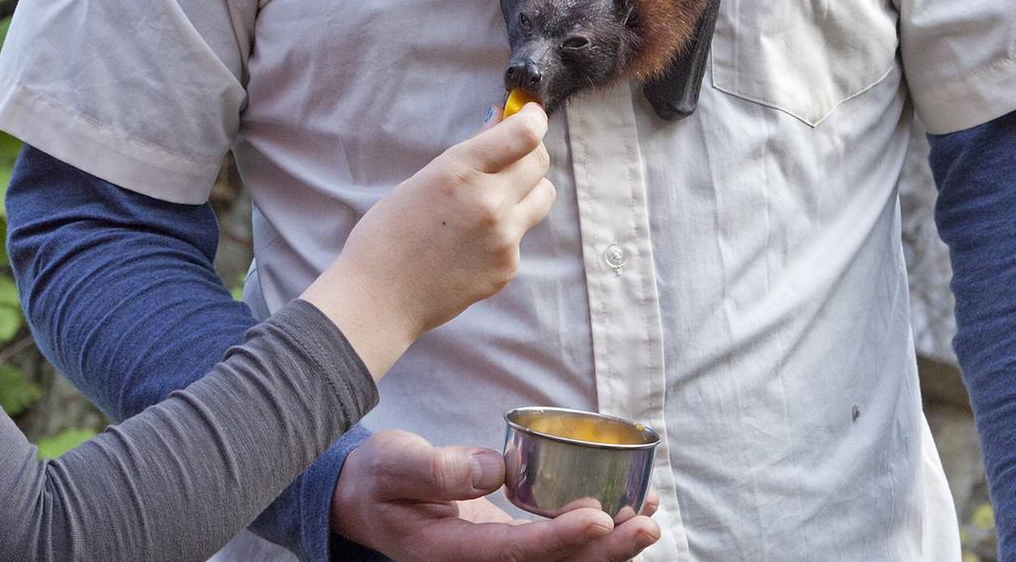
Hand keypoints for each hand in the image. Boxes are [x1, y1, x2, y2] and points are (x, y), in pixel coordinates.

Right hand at [302, 104, 554, 376]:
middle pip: (540, 162)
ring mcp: (503, 237)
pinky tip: (472, 242)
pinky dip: (505, 230)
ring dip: (527, 189)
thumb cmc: (388, 234)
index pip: (524, 134)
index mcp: (458, 171)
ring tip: (495, 199)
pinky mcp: (508, 266)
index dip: (533, 119)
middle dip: (530, 152)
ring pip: (542, 196)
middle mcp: (488, 201)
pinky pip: (521, 235)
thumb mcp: (422, 180)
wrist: (380, 297)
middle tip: (512, 156)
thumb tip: (500, 120)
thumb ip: (469, 153)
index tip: (530, 116)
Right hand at [331, 430, 661, 560]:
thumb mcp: (393, 464)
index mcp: (450, 552)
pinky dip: (598, 535)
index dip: (561, 540)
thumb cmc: (378, 478)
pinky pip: (561, 548)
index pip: (515, 552)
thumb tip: (492, 468)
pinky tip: (630, 509)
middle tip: (645, 521)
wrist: (366, 499)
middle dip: (605, 551)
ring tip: (650, 515)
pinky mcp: (512, 546)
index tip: (600, 518)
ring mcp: (498, 558)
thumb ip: (434, 468)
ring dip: (612, 547)